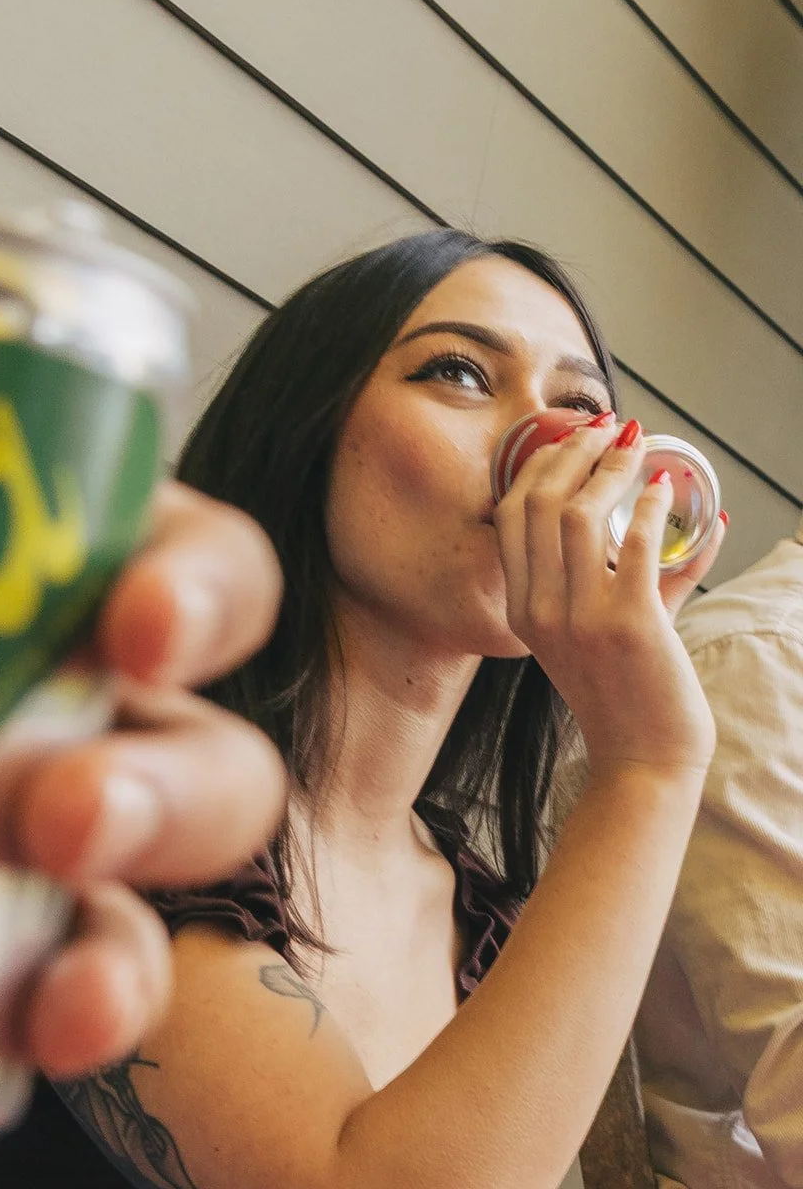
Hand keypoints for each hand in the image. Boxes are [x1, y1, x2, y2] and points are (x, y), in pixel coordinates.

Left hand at [0, 288, 285, 1188]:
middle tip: (63, 819)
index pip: (195, 580)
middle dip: (162, 809)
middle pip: (194, 778)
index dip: (202, 606)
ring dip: (100, 983)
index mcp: (44, 562)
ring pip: (101, 932)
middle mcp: (39, 717)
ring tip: (42, 1011)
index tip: (137, 627)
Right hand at [493, 418, 723, 778]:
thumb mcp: (594, 635)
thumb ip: (627, 575)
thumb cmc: (624, 697)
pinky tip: (666, 490)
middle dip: (574, 452)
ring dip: (612, 469)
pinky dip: (652, 506)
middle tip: (607, 428)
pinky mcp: (630, 624)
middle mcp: (541, 610)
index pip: (511, 515)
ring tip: (638, 447)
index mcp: (521, 611)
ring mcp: (581, 617)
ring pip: (579, 514)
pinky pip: (637, 544)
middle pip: (539, 503)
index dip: (539, 465)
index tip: (570, 438)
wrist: (642, 760)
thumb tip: (676, 510)